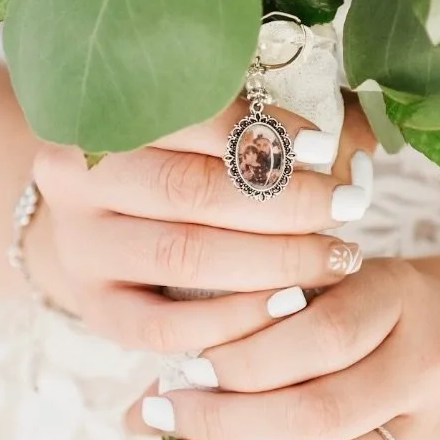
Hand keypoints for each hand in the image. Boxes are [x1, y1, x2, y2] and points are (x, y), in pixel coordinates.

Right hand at [22, 97, 377, 354]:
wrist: (99, 222)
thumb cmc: (176, 162)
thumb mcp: (210, 127)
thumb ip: (278, 123)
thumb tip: (364, 136)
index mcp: (101, 112)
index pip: (189, 116)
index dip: (264, 133)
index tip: (328, 149)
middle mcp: (75, 180)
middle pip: (189, 191)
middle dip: (282, 202)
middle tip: (349, 208)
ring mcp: (80, 250)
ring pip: (180, 256)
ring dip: (271, 260)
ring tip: (336, 257)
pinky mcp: (95, 311)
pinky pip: (165, 327)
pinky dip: (234, 319)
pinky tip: (290, 307)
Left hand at [125, 255, 439, 439]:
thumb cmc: (395, 301)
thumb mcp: (342, 280)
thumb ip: (259, 316)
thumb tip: (154, 384)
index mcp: (401, 300)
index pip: (317, 337)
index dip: (241, 361)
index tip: (177, 369)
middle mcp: (425, 370)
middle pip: (317, 415)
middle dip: (223, 425)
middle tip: (158, 421)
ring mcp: (433, 433)